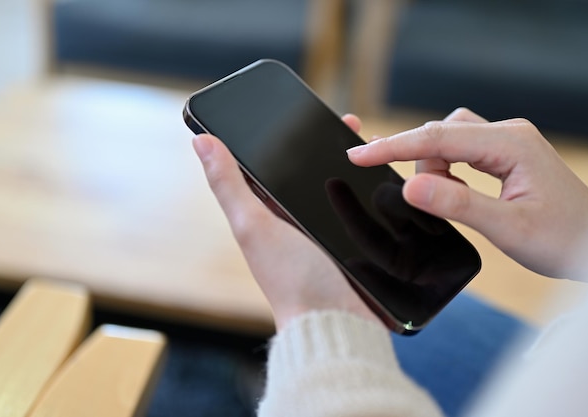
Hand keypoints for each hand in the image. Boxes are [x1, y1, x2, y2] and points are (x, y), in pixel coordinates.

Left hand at [192, 115, 380, 329]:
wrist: (336, 324)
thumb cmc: (292, 280)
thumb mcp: (254, 226)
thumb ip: (229, 185)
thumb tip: (200, 141)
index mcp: (266, 216)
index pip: (270, 167)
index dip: (285, 139)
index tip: (302, 114)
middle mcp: (293, 224)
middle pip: (308, 176)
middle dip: (327, 147)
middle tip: (348, 124)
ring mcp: (323, 235)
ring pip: (338, 190)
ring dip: (352, 166)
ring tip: (371, 143)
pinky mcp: (351, 246)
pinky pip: (360, 210)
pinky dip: (369, 191)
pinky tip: (387, 179)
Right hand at [347, 108, 587, 280]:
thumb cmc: (563, 238)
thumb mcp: (507, 228)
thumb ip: (456, 205)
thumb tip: (408, 187)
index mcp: (510, 144)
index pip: (438, 137)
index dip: (393, 146)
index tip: (358, 154)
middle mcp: (507, 134)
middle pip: (440, 132)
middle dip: (411, 156)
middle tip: (398, 189)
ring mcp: (506, 142)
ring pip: (448, 139)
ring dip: (432, 165)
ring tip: (439, 199)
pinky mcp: (504, 155)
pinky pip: (461, 151)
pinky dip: (445, 169)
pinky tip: (448, 191)